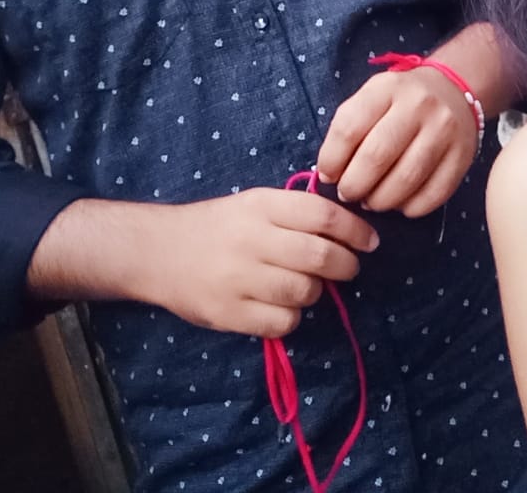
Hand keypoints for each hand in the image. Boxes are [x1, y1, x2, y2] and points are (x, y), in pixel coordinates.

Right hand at [142, 188, 376, 337]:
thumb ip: (296, 213)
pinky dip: (291, 317)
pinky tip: (280, 306)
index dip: (354, 230)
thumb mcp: (254, 204)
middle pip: (319, 256)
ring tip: (305, 285)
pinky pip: (283, 322)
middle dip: (346, 265)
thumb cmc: (218, 226)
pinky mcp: (228, 313)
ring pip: (304, 291)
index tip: (369, 242)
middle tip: (348, 268)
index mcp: (261, 205)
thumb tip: (350, 232)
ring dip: (316, 292)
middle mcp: (251, 239)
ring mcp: (238, 278)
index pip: (322, 214)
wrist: (157, 252)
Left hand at [316, 65, 477, 217]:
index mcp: (387, 88)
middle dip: (354, 185)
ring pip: (406, 180)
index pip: (349, 128)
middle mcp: (419, 105)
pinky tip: (400, 203)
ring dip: (381, 201)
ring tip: (372, 201)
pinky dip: (410, 208)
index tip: (328, 175)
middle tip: (348, 194)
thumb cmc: (400, 101)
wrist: (453, 91)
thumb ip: (349, 129)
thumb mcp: (371, 98)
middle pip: (377, 157)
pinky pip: (433, 195)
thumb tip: (331, 176)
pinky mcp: (463, 156)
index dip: (331, 160)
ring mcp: (445, 130)